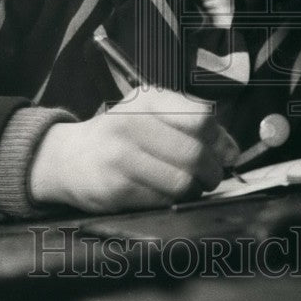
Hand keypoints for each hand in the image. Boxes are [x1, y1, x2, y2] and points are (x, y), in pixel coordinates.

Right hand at [29, 87, 239, 212]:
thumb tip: (231, 150)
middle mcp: (132, 124)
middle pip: (194, 153)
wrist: (69, 158)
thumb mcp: (152, 114)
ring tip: (190, 186)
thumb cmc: (121, 135)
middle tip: (211, 177)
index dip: (220, 140)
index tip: (225, 153)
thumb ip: (192, 125)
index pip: (201, 117)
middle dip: (212, 172)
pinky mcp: (114, 189)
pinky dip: (172, 201)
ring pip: (181, 182)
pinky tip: (165, 194)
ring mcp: (121, 157)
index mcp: (148, 100)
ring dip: (195, 190)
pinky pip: (162, 201)